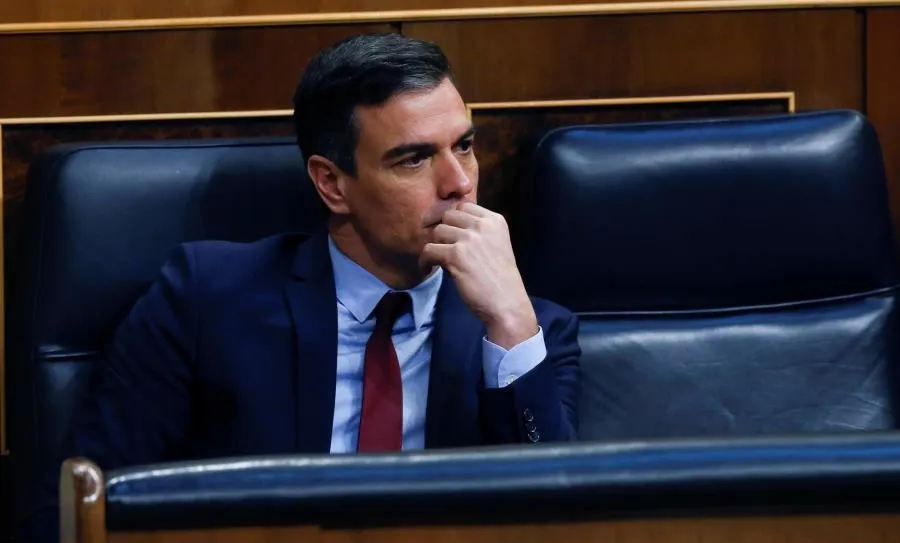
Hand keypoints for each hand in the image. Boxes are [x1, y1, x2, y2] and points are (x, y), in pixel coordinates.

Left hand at [421, 202, 537, 348]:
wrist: (506, 302)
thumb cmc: (500, 278)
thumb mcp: (497, 244)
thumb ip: (479, 231)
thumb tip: (449, 223)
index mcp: (495, 220)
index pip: (464, 205)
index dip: (454, 220)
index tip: (452, 234)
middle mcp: (482, 225)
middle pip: (448, 216)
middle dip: (445, 232)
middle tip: (445, 248)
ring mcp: (469, 239)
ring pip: (437, 232)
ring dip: (436, 246)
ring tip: (439, 261)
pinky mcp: (455, 255)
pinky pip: (428, 250)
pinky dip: (425, 261)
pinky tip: (428, 269)